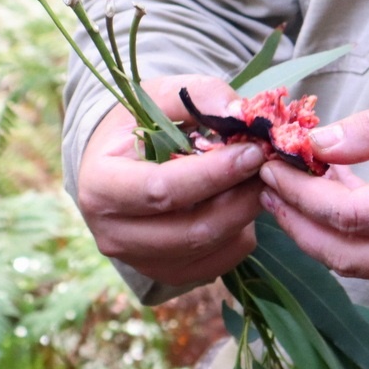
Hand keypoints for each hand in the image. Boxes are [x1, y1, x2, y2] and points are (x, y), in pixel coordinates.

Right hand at [77, 75, 264, 286]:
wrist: (119, 162)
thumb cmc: (139, 125)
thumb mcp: (160, 95)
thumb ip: (199, 96)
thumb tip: (240, 113)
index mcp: (100, 185)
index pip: (161, 190)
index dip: (213, 174)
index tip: (252, 152)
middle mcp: (113, 233)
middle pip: (191, 229)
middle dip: (239, 197)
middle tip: (268, 167)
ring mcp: (139, 261)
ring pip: (210, 247)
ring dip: (245, 214)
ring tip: (259, 180)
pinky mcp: (167, 273)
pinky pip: (219, 263)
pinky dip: (241, 234)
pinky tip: (242, 203)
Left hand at [258, 89, 368, 280]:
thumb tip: (320, 143)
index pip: (348, 215)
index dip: (300, 193)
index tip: (271, 164)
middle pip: (344, 255)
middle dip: (295, 221)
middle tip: (266, 184)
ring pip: (360, 266)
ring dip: (318, 233)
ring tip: (291, 191)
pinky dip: (349, 238)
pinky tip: (337, 200)